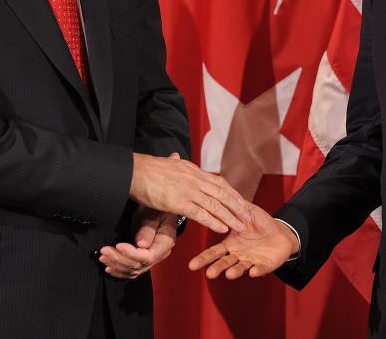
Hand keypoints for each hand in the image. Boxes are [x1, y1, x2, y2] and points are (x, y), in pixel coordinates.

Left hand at [99, 206, 176, 278]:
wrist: (158, 212)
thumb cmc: (156, 210)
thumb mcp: (153, 214)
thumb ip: (148, 229)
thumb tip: (142, 245)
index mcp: (165, 243)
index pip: (149, 256)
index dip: (132, 254)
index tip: (118, 246)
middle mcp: (160, 254)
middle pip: (139, 265)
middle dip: (119, 259)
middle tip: (105, 251)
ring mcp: (152, 259)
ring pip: (133, 270)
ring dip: (117, 265)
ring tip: (104, 257)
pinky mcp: (143, 260)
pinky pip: (132, 271)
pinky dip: (120, 271)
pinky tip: (110, 268)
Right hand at [129, 152, 251, 233]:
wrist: (135, 171)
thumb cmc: (149, 169)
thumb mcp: (168, 162)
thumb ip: (176, 163)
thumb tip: (176, 156)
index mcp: (194, 171)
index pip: (220, 183)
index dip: (233, 194)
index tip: (243, 203)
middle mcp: (196, 180)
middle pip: (223, 194)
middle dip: (238, 207)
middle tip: (249, 217)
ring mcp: (189, 191)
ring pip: (216, 205)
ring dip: (231, 217)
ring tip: (242, 226)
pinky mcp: (180, 202)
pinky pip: (201, 214)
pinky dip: (214, 221)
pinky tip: (223, 228)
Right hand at [188, 201, 297, 278]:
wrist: (280, 233)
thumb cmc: (261, 223)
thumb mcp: (248, 212)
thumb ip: (236, 208)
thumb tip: (222, 197)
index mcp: (231, 244)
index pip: (215, 252)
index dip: (204, 258)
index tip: (192, 265)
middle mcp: (238, 255)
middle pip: (224, 263)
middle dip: (217, 268)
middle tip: (209, 274)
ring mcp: (251, 261)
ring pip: (240, 268)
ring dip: (235, 272)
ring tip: (229, 274)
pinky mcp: (264, 265)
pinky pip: (260, 269)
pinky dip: (257, 271)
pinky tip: (253, 272)